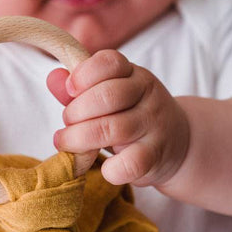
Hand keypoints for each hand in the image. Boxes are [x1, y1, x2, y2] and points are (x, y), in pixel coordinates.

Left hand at [47, 50, 189, 187]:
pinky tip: (102, 166)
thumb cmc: (131, 114)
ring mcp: (154, 125)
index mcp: (134, 74)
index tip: (70, 90)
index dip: (83, 74)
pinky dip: (110, 169)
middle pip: (107, 96)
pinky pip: (130, 163)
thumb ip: (80, 88)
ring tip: (67, 142)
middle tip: (67, 123)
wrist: (178, 142)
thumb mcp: (109, 94)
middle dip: (76, 111)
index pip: (110, 62)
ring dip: (80, 138)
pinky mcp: (156, 155)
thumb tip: (53, 78)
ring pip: (113, 129)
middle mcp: (148, 95)